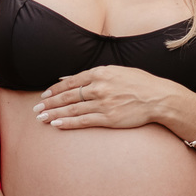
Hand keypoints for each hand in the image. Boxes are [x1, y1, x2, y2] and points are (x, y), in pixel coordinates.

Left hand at [33, 65, 168, 130]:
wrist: (159, 98)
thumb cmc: (140, 83)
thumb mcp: (117, 71)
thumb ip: (94, 74)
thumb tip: (70, 78)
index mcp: (100, 73)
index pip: (71, 82)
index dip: (55, 89)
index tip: (44, 94)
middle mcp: (99, 87)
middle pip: (68, 95)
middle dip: (50, 102)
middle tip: (36, 108)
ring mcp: (103, 103)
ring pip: (72, 109)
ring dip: (54, 113)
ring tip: (41, 118)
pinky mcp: (108, 118)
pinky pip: (83, 121)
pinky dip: (68, 122)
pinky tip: (57, 124)